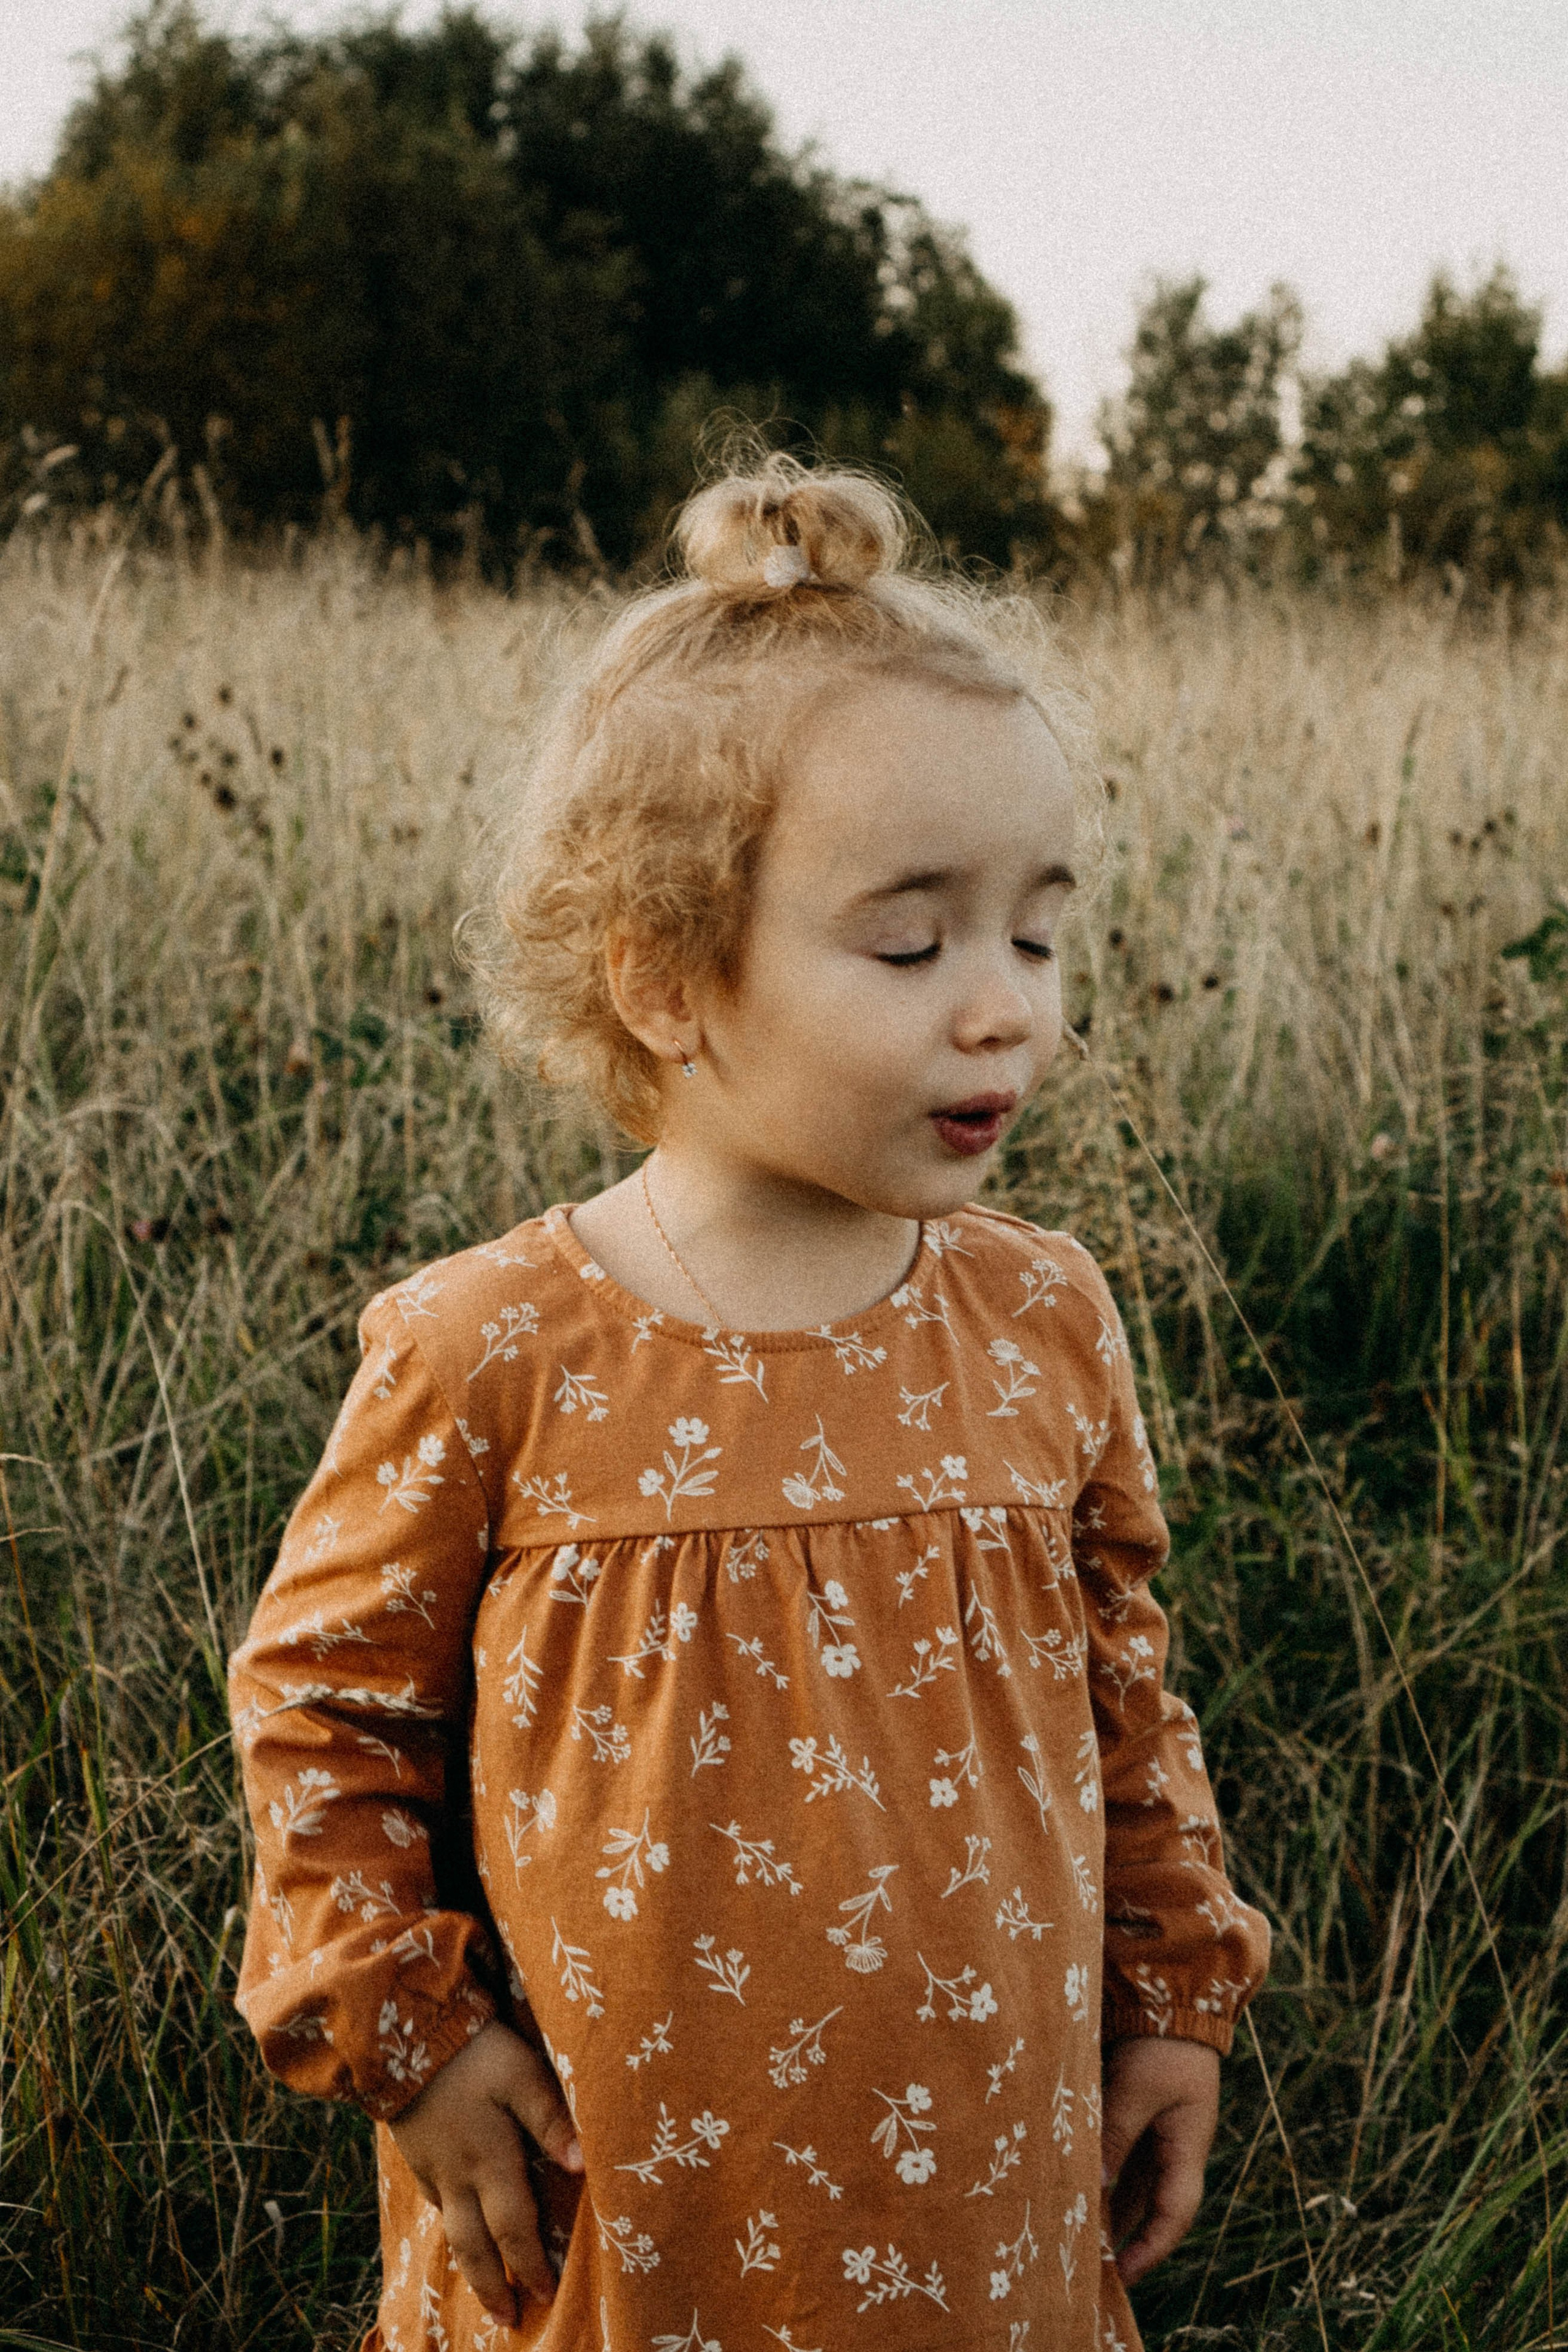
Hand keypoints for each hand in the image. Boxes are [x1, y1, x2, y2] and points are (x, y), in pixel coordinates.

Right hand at [388, 2020, 584, 2325]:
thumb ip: (551, 2119)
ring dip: (469, 2266)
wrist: (401, 2033)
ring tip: (483, 2291)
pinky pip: (434, 2201)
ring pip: (451, 2230)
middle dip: (493, 2286)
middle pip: (475, 2245)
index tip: (545, 2295)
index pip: (514, 2228)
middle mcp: (458, 2175)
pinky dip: (449, 2224)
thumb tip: (584, 2166)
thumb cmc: (474, 2052)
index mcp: (489, 2161)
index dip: (529, 2264)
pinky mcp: (415, 2152)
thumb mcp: (521, 2075)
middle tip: (508, 2320)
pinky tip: (456, 2227)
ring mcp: (432, 2167)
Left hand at [1100, 2036, 1218, 2285]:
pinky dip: (1103, 2172)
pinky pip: (1122, 2153)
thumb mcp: (1137, 2090)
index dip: (1149, 2248)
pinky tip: (1077, 2181)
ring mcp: (1158, 2127)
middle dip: (1125, 2235)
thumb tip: (1091, 2183)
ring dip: (1110, 2206)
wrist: (1171, 1993)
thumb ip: (1114, 2134)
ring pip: (1133, 2180)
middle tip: (1090, 2265)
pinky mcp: (1139, 2107)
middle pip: (1151, 2203)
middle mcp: (1175, 2145)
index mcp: (1186, 2147)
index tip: (1122, 2277)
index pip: (1172, 2214)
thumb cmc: (1161, 2043)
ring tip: (1078, 2233)